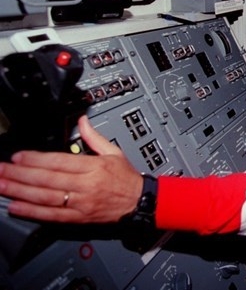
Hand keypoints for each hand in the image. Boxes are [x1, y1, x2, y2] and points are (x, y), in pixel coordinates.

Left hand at [0, 115, 141, 223]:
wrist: (140, 202)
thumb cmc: (127, 178)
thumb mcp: (114, 152)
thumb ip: (94, 137)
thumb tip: (82, 120)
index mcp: (94, 167)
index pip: (59, 161)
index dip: (36, 159)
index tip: (18, 157)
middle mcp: (86, 185)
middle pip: (47, 179)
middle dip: (20, 174)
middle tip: (2, 170)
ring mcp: (81, 203)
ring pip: (46, 197)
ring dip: (20, 191)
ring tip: (2, 186)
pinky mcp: (78, 218)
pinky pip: (52, 215)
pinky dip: (33, 211)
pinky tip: (17, 206)